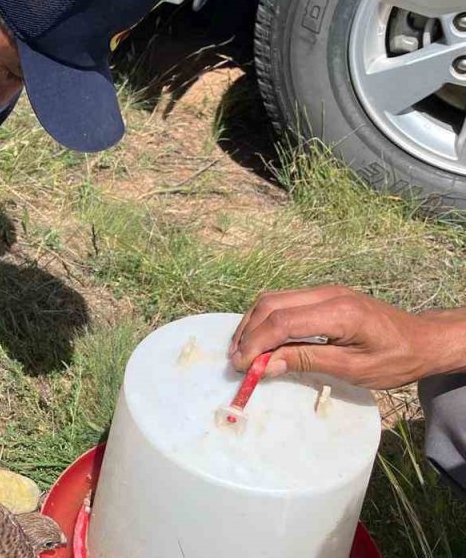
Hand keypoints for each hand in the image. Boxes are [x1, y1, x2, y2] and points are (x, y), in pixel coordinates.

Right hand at [228, 286, 462, 388]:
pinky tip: (262, 338)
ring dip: (253, 324)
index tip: (241, 366)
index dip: (255, 344)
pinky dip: (267, 319)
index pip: (282, 323)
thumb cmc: (396, 359)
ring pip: (274, 299)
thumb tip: (266, 365)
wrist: (424, 340)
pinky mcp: (324, 294)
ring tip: (243, 350)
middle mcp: (327, 293)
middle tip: (236, 360)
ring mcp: (325, 290)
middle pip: (271, 304)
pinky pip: (285, 301)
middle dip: (247, 332)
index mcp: (338, 312)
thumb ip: (307, 361)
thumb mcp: (353, 368)